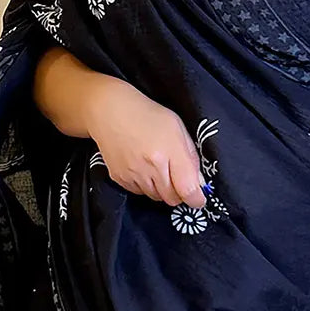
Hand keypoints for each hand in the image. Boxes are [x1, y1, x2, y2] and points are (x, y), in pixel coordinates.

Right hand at [86, 79, 205, 208]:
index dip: (196, 199)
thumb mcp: (178, 129)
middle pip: (172, 199)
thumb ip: (191, 157)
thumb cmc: (148, 116)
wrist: (110, 111)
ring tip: (158, 168)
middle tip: (177, 177)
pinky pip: (140, 193)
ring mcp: (134, 175)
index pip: (188, 190)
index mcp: (169, 152)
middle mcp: (151, 167)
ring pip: (156, 197)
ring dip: (162, 189)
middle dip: (179, 192)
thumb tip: (199, 183)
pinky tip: (143, 168)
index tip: (198, 197)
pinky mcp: (120, 179)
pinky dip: (146, 186)